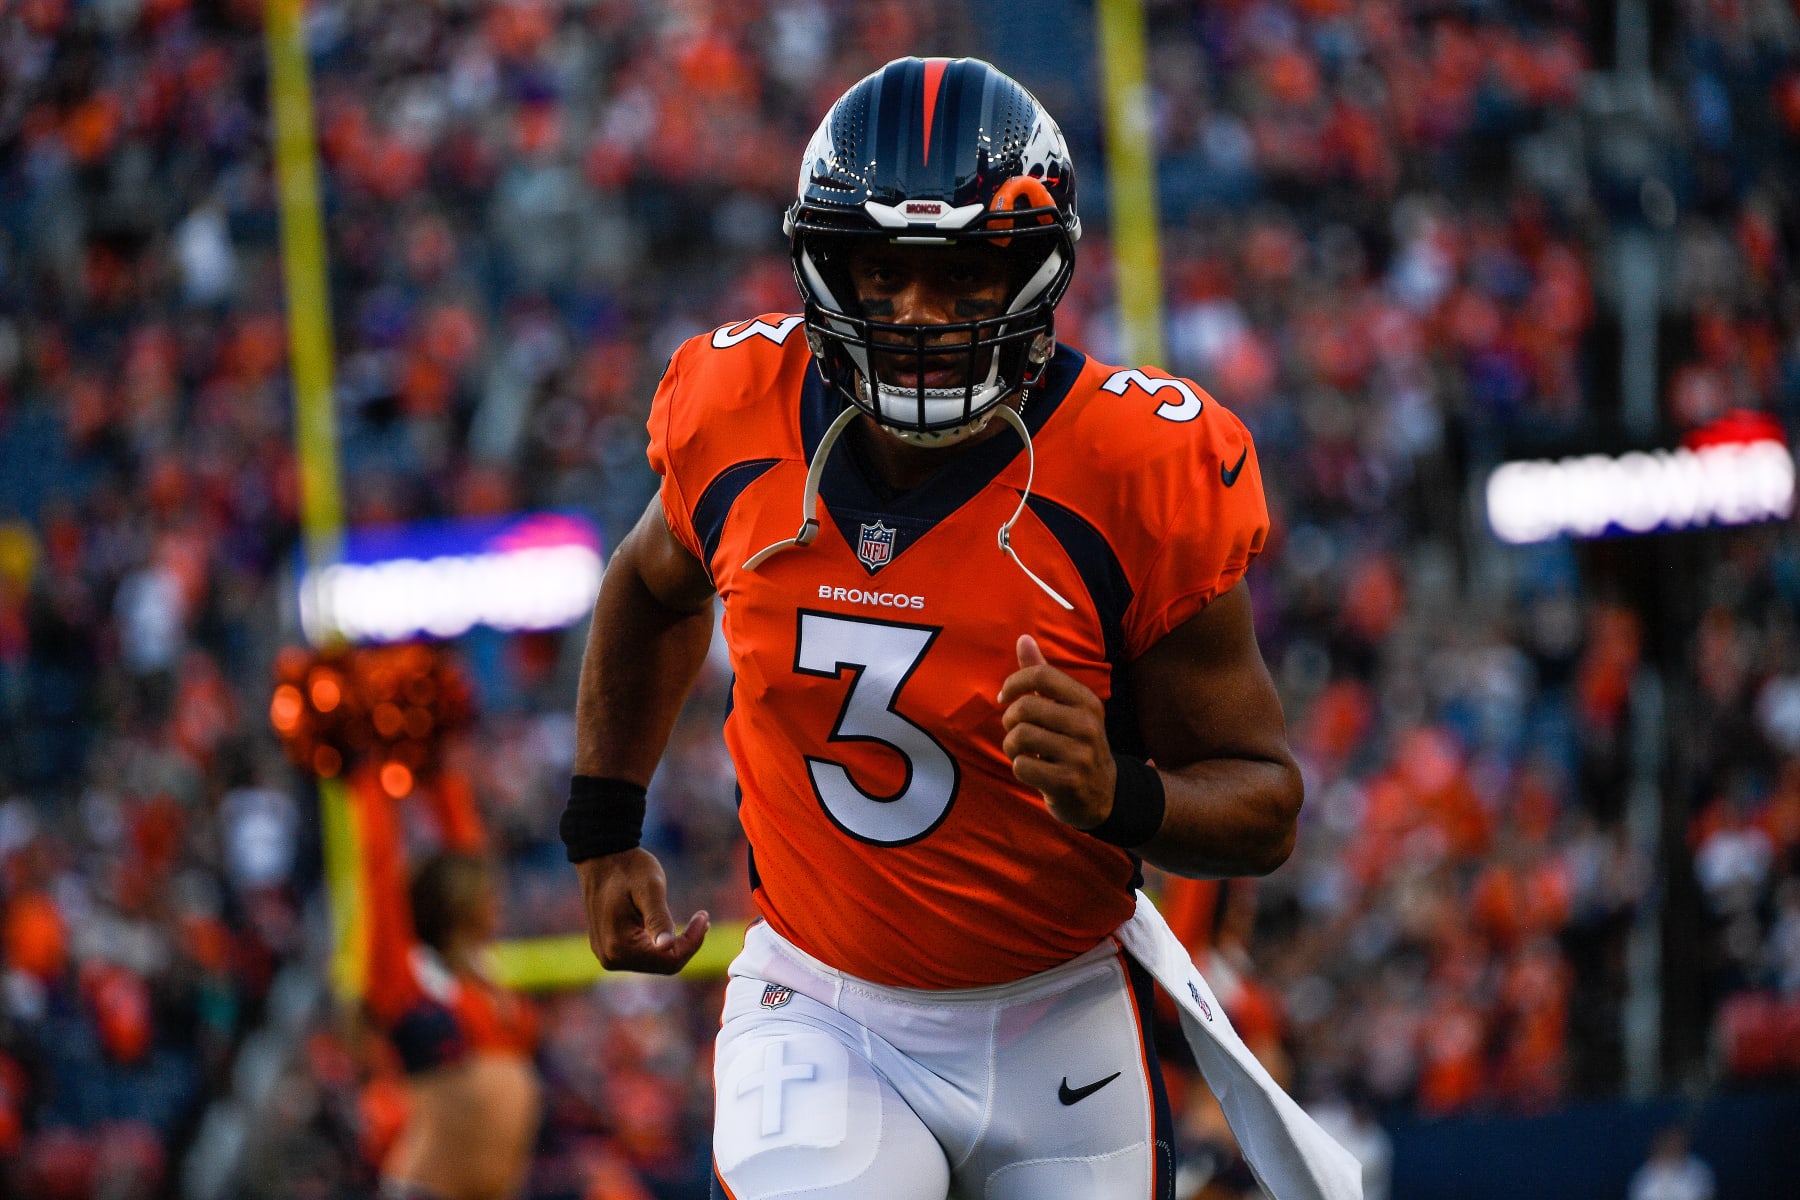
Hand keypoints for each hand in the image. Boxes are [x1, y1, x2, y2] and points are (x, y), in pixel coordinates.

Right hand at [576, 848, 708, 974]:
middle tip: (702, 919)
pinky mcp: (610, 950)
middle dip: (686, 945)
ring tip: (693, 921)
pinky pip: (643, 956)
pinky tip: (670, 926)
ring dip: (674, 945)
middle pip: (663, 965)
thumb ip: (658, 918)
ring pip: (654, 962)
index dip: (692, 942)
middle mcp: (611, 958)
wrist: (601, 858)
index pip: (669, 960)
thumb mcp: (649, 888)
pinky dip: (660, 944)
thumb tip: (666, 947)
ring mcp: (608, 956)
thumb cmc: (627, 868)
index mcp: (619, 946)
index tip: (704, 916)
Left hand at [998, 634, 1116, 829]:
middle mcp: (1087, 725)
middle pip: (1025, 708)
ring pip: (1019, 737)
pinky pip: (1021, 766)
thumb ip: (1042, 676)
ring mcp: (1080, 755)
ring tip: (1024, 752)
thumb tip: (1023, 638)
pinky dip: (1019, 768)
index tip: (1004, 697)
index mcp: (1086, 701)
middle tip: (1017, 732)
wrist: (1102, 794)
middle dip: (1010, 721)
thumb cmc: (1074, 744)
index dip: (1014, 683)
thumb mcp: (1065, 708)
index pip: (1042, 675)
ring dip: (1012, 747)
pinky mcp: (1068, 782)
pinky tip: (1034, 771)